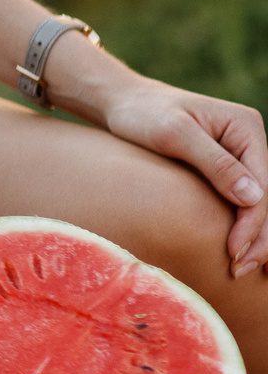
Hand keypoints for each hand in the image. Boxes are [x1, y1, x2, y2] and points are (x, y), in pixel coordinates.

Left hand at [96, 78, 267, 274]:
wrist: (120, 103)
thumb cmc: (142, 113)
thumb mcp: (174, 134)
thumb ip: (214, 162)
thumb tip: (254, 198)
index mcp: (246, 127)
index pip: (262, 185)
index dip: (252, 223)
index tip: (235, 253)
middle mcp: (249, 140)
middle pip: (265, 197)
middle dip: (257, 236)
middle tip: (239, 270)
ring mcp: (239, 154)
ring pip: (256, 203)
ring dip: (253, 236)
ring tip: (239, 268)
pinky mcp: (225, 166)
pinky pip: (239, 200)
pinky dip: (240, 225)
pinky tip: (236, 249)